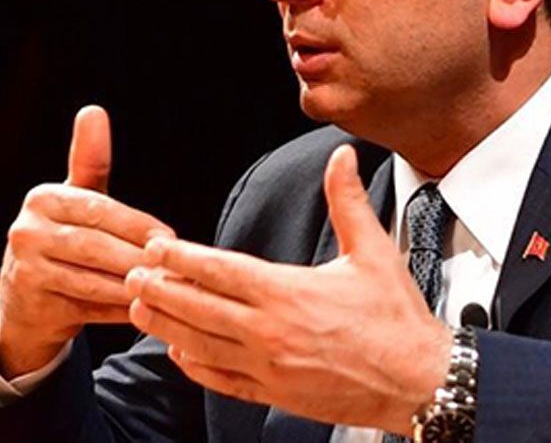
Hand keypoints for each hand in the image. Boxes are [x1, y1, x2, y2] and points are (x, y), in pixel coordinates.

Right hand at [0, 105, 175, 377]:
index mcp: (42, 199)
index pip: (100, 209)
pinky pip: (89, 309)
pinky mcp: (35, 307)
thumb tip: (93, 111)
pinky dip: (119, 311)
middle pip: (97, 245)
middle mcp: (26, 232)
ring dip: (134, 286)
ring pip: (94, 280)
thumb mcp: (75, 200)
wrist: (25, 303)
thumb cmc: (63, 242)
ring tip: (167, 289)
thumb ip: (90, 160)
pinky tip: (144, 310)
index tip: (172, 237)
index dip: (139, 225)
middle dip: (139, 257)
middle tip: (176, 266)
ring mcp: (26, 271)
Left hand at [125, 144, 450, 434]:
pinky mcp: (273, 394)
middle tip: (131, 275)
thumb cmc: (397, 320)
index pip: (220, 271)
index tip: (156, 247)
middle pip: (197, 308)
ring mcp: (268, 367)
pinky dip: (194, 364)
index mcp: (289, 293)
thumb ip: (348, 202)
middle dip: (160, 290)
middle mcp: (270, 332)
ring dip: (165, 325)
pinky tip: (179, 351)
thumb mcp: (373, 252)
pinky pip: (220, 379)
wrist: (419, 382)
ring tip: (139, 308)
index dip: (182, 258)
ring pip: (200, 344)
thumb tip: (342, 157)